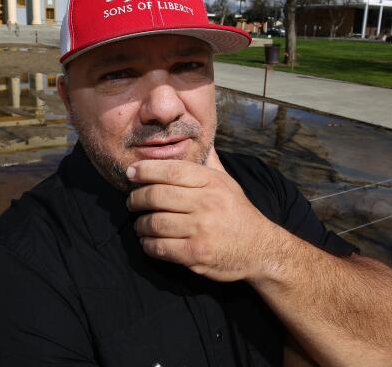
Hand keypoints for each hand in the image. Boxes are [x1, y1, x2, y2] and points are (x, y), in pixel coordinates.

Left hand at [126, 153, 273, 281]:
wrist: (260, 250)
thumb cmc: (238, 213)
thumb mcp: (228, 183)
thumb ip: (209, 163)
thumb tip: (200, 139)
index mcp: (211, 182)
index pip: (170, 170)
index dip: (145, 170)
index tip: (131, 172)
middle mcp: (205, 202)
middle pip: (156, 195)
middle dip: (136, 199)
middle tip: (132, 202)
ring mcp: (200, 229)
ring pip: (154, 222)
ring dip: (140, 225)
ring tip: (140, 224)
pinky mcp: (195, 254)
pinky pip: (160, 247)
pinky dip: (148, 245)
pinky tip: (148, 242)